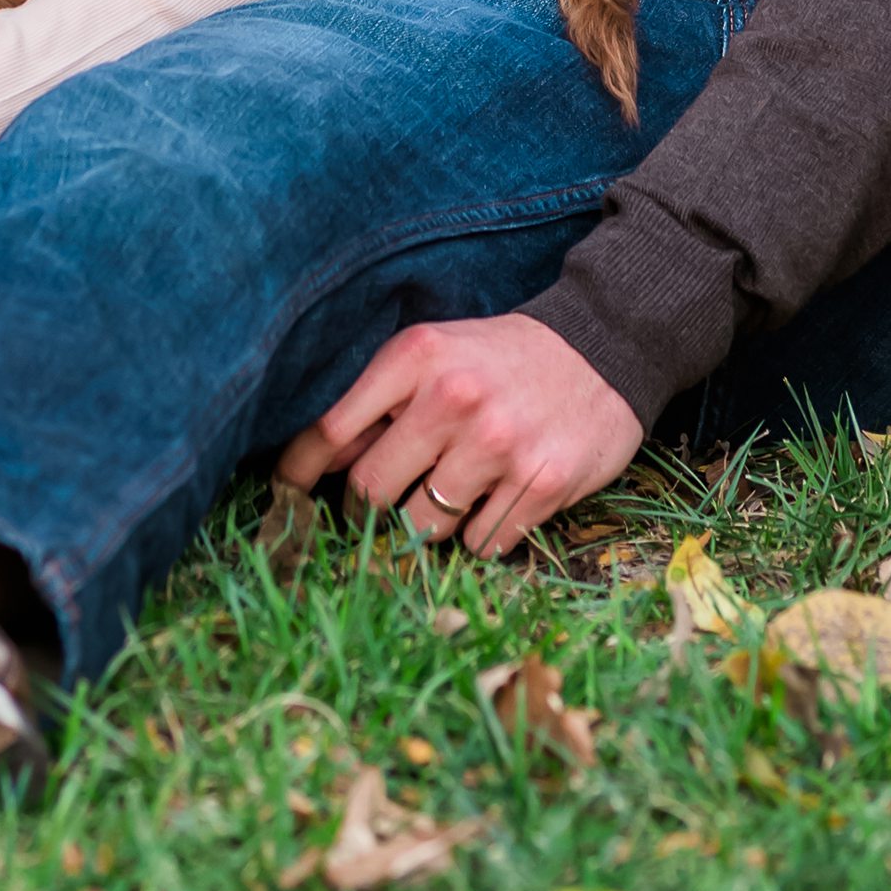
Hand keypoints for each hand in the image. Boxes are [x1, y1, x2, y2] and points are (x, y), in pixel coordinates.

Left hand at [277, 313, 643, 557]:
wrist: (604, 345)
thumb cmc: (501, 358)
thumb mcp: (435, 355)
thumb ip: (378, 404)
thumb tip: (315, 464)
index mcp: (416, 356)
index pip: (332, 429)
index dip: (299, 473)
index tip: (286, 496)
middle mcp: (453, 398)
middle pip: (370, 492)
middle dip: (370, 507)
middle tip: (388, 500)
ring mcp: (500, 444)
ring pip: (424, 529)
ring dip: (432, 524)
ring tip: (457, 491)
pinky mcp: (543, 483)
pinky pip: (484, 545)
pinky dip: (483, 535)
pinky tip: (501, 498)